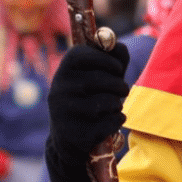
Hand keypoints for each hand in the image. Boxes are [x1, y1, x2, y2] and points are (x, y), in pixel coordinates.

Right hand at [46, 43, 129, 181]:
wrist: (69, 137)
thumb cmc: (90, 97)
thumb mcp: (97, 74)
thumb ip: (112, 56)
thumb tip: (116, 44)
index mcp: (64, 70)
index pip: (86, 54)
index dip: (108, 60)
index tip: (117, 69)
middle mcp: (60, 88)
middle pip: (106, 79)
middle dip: (120, 86)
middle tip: (121, 91)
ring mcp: (66, 112)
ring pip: (110, 102)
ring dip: (117, 104)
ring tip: (110, 107)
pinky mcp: (77, 133)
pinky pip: (111, 122)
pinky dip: (116, 121)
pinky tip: (107, 122)